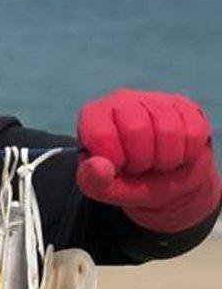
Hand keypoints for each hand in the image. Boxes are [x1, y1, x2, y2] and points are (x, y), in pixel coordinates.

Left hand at [76, 89, 219, 232]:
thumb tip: (98, 166)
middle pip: (136, 128)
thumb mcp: (105, 188)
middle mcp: (121, 101)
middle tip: (140, 167)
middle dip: (142, 160)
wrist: (165, 179)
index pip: (101, 134)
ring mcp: (154, 100)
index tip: (118, 167)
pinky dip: (187, 154)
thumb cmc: (128, 181)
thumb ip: (93, 181)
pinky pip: (193, 131)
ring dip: (166, 160)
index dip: (115, 160)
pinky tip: (176, 155)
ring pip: (168, 129)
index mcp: (94, 116)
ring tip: (157, 164)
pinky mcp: (184, 106)